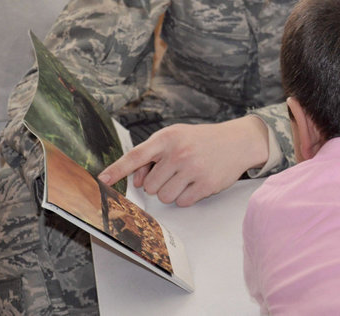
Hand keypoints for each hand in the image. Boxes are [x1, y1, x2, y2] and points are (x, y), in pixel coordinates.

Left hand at [98, 116, 269, 206]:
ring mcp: (193, 169)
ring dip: (172, 192)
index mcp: (167, 138)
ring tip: (186, 177)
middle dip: (158, 183)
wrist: (237, 141)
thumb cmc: (201, 140)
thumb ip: (151, 156)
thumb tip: (135, 181)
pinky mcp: (206, 184)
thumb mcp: (175, 137)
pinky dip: (187, 196)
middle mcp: (179, 152)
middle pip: (149, 186)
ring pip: (164, 196)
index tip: (101, 181)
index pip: (136, 156)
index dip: (117, 170)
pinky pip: (183, 202)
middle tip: (174, 172)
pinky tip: (197, 183)